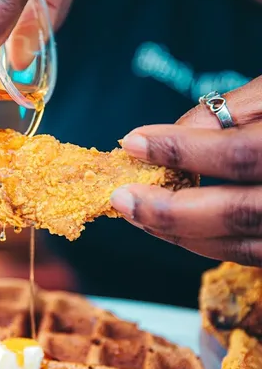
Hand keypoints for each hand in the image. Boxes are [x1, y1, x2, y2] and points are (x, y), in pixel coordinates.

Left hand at [110, 75, 261, 266]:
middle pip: (236, 212)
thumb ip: (227, 112)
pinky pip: (247, 255)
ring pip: (239, 244)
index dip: (183, 150)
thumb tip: (169, 141)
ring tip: (135, 213)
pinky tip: (169, 228)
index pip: (242, 154)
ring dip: (178, 232)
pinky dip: (202, 243)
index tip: (132, 141)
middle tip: (120, 198)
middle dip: (169, 209)